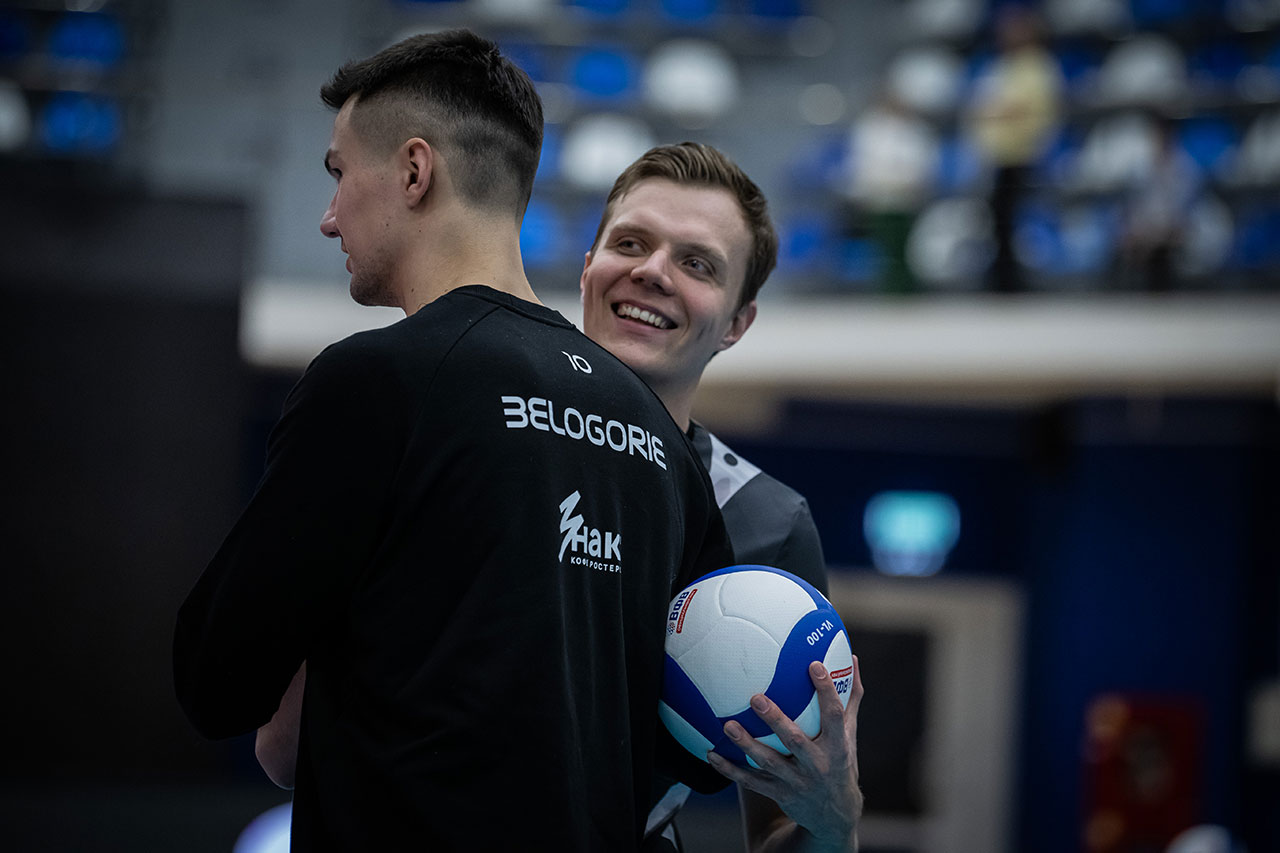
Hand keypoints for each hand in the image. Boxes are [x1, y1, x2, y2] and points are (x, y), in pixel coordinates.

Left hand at [708, 657, 863, 851]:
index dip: (826, 690)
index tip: (813, 665)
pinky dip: (730, 769)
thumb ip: (850, 697)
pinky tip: (712, 754)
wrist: (835, 813)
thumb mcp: (849, 732)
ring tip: (728, 726)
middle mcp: (818, 764)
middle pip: (795, 740)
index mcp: (838, 746)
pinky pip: (751, 781)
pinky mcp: (779, 793)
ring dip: (747, 745)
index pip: (834, 715)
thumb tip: (853, 658)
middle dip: (776, 720)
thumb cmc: (841, 760)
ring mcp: (797, 781)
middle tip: (756, 698)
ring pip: (769, 762)